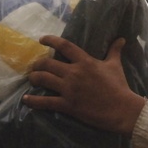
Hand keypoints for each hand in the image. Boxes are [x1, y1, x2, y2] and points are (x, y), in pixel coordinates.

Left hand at [24, 35, 145, 135]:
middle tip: (35, 66)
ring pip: (43, 79)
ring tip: (31, 78)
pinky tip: (26, 99)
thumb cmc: (119, 86)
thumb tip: (121, 39)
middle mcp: (73, 73)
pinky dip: (33, 100)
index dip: (51, 40)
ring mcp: (69, 89)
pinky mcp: (67, 104)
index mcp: (85, 61)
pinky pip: (46, 101)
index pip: (64, 45)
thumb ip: (114, 51)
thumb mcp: (115, 66)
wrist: (121, 109)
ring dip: (34, 78)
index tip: (42, 39)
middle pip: (48, 63)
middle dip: (38, 64)